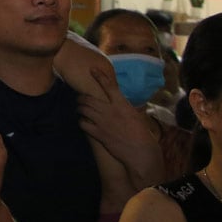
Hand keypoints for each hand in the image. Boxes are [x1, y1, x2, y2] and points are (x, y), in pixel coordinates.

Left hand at [77, 67, 163, 188]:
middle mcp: (110, 110)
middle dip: (81, 97)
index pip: (109, 86)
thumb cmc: (142, 134)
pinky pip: (83, 124)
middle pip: (88, 98)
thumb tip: (123, 103)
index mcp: (122, 104)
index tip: (92, 69)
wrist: (140, 152)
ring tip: (79, 109)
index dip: (99, 76)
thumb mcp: (136, 116)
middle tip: (80, 98)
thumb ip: (126, 108)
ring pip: (83, 109)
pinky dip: (81, 122)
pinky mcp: (98, 133)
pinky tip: (82, 123)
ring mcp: (102, 122)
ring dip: (79, 108)